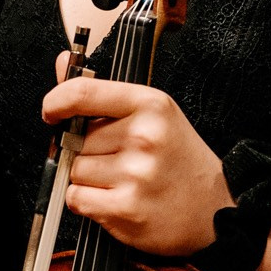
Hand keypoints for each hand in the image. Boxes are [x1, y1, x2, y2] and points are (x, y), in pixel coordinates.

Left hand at [40, 76, 233, 256]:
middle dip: (87, 151)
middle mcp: (143, 136)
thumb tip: (64, 62)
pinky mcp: (127, 208)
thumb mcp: (154, 114)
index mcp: (150, 104)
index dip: (56, 101)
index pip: (82, 92)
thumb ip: (103, 91)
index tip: (52, 111)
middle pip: (75, 139)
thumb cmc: (181, 161)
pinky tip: (116, 200)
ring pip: (74, 170)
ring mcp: (135, 174)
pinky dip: (88, 203)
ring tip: (123, 181)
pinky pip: (77, 199)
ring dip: (89, 179)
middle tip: (119, 160)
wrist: (217, 208)